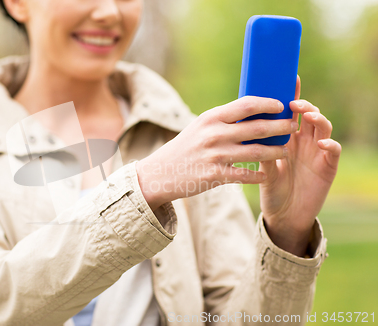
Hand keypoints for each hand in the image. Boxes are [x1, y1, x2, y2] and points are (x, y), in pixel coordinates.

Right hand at [137, 96, 298, 210]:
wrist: (161, 173)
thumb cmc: (185, 147)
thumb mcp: (200, 127)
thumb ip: (223, 120)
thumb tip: (253, 111)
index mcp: (211, 118)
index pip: (246, 105)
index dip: (268, 103)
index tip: (282, 105)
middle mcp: (214, 134)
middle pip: (257, 128)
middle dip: (281, 127)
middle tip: (293, 127)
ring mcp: (216, 155)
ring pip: (257, 152)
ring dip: (276, 152)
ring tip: (286, 151)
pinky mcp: (215, 175)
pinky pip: (246, 175)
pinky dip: (259, 175)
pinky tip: (266, 175)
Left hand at [260, 76, 341, 256]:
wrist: (283, 215)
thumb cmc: (272, 188)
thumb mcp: (262, 167)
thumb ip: (259, 148)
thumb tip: (245, 129)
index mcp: (287, 137)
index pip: (291, 112)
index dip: (292, 95)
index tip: (288, 79)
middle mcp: (304, 141)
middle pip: (309, 115)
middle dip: (303, 104)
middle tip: (293, 102)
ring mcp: (317, 153)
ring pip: (323, 128)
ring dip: (316, 119)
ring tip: (306, 115)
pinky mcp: (327, 168)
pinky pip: (333, 152)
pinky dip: (330, 146)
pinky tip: (322, 144)